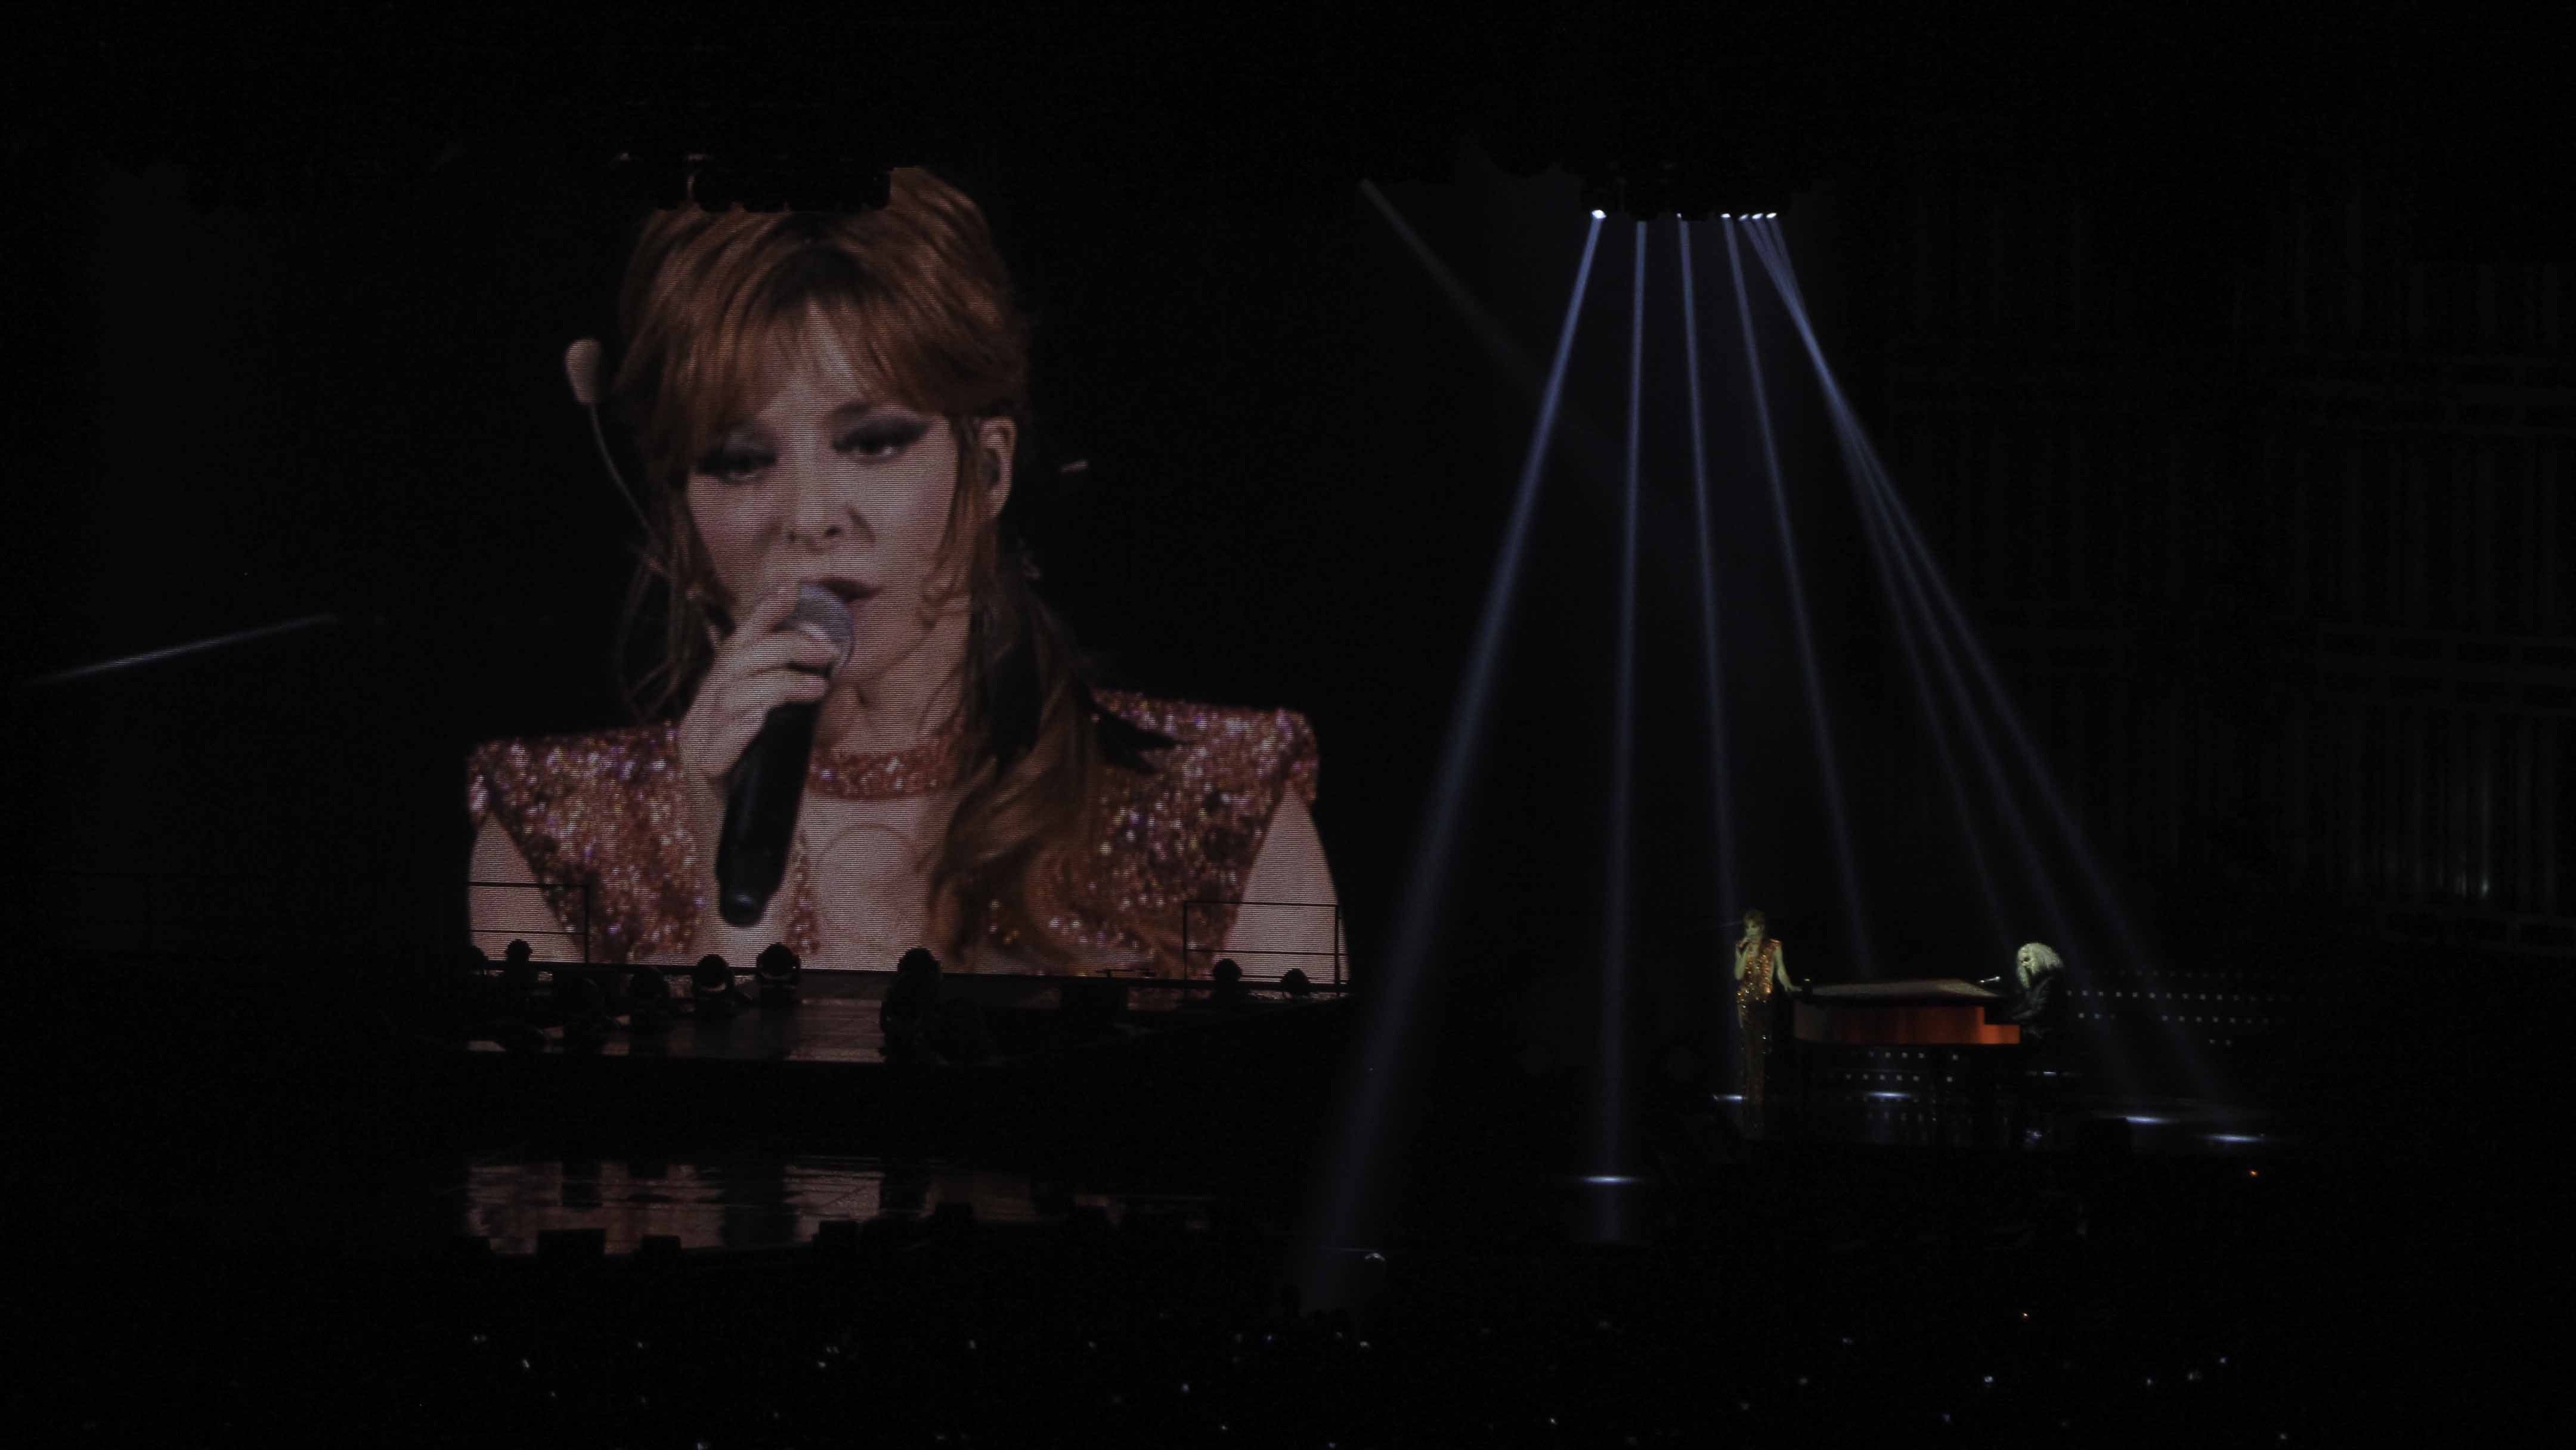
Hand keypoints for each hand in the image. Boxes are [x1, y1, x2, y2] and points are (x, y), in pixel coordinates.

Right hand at [674, 579, 842, 869]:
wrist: (744, 854)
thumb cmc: (770, 796)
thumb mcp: (797, 743)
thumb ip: (812, 713)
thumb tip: (841, 686)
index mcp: (722, 701)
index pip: (739, 646)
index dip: (763, 614)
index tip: (793, 586)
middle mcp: (702, 715)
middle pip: (735, 661)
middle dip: (783, 647)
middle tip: (827, 653)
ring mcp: (695, 742)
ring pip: (730, 694)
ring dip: (776, 684)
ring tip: (815, 687)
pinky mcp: (699, 772)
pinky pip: (718, 739)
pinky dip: (746, 724)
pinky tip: (768, 719)